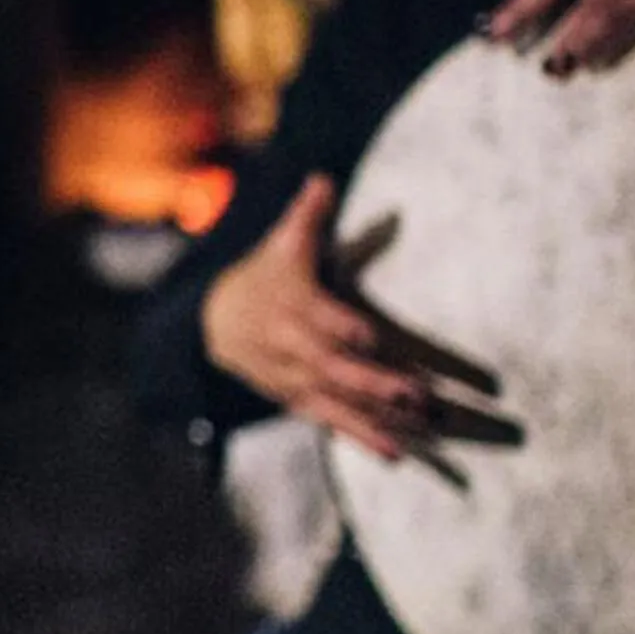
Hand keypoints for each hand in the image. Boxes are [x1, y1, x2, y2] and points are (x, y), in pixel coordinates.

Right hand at [198, 175, 425, 458]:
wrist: (215, 324)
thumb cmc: (265, 277)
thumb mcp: (280, 243)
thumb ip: (306, 215)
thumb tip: (323, 179)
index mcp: (289, 303)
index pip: (316, 317)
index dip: (340, 327)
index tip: (369, 335)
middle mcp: (290, 347)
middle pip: (331, 367)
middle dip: (372, 382)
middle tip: (416, 391)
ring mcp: (294, 379)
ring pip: (336, 400)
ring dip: (376, 415)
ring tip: (419, 424)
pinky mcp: (299, 401)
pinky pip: (332, 422)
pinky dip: (362, 438)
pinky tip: (396, 454)